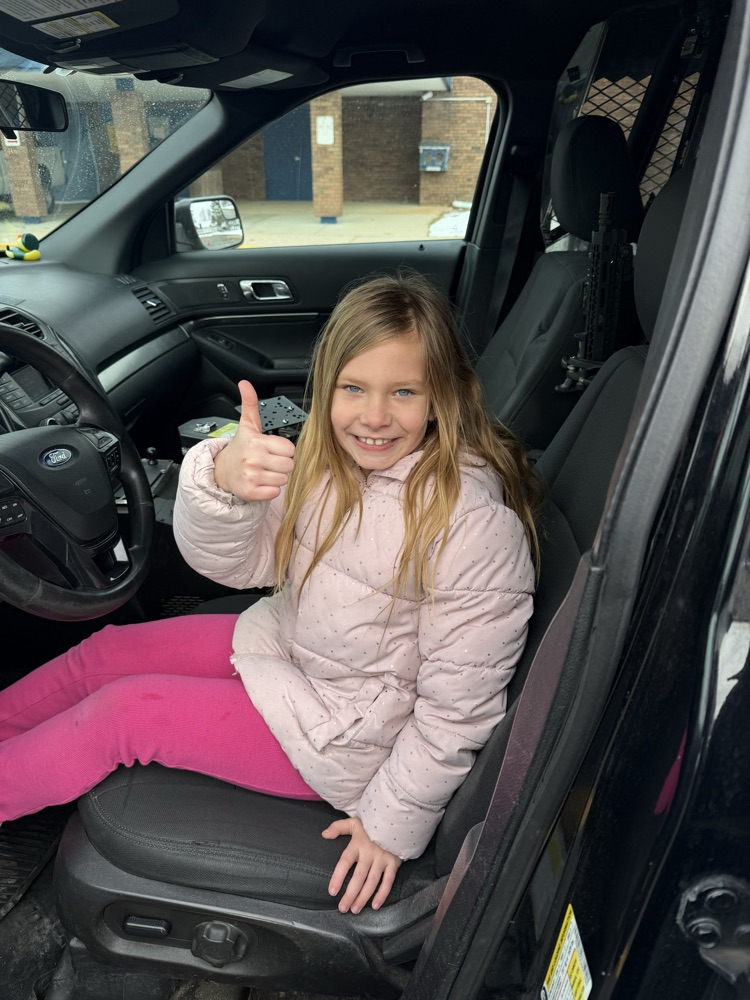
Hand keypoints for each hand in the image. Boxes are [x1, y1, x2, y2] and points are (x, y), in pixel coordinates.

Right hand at [213, 380, 295, 500]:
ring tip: (264, 471)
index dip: (284, 450)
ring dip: (276, 478)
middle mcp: (253, 459)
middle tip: (269, 462)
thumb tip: (245, 383)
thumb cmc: (240, 448)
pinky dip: (270, 490)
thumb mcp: (247, 426)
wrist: (221, 471)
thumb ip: (250, 404)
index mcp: (257, 442)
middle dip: (282, 464)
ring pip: (283, 480)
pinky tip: (260, 482)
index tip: (273, 450)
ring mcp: (251, 476)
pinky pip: (274, 493)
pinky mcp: (250, 492)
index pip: (289, 449)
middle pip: (289, 465)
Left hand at [322, 816, 401, 912]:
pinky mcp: (393, 863)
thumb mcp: (354, 822)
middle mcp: (369, 853)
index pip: (345, 862)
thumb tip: (324, 834)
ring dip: (363, 897)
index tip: (332, 891)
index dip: (338, 877)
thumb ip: (338, 827)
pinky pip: (388, 882)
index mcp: (358, 844)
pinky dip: (382, 894)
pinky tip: (375, 905)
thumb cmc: (372, 823)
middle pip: (358, 877)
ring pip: (372, 882)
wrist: (396, 819)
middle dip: (350, 894)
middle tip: (343, 908)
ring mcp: (382, 859)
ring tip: (355, 909)